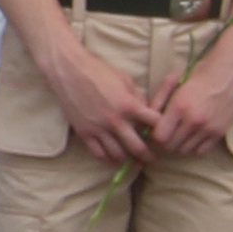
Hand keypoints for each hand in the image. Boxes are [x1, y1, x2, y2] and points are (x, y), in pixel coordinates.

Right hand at [37, 36, 162, 162]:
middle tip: (152, 159)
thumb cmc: (99, 71)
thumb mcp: (125, 80)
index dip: (162, 130)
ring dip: (128, 160)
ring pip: (118, 154)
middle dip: (148, 156)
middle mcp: (115, 120)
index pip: (154, 124)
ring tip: (133, 161)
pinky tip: (113, 159)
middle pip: (137, 147)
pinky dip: (108, 159)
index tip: (163, 135)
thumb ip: (138, 98)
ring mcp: (98, 128)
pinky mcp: (84, 132)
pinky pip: (98, 153)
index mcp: (129, 105)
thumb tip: (145, 113)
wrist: (69, 70)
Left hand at [144, 38, 232, 160]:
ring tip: (181, 133)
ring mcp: (208, 128)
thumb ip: (157, 101)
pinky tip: (194, 135)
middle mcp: (193, 120)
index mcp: (179, 107)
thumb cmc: (197, 75)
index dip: (156, 134)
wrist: (228, 73)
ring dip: (179, 144)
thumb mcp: (172, 82)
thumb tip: (146, 119)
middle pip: (170, 146)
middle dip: (166, 140)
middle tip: (169, 131)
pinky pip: (201, 151)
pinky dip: (194, 146)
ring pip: (184, 150)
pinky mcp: (219, 133)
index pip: (160, 136)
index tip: (158, 128)